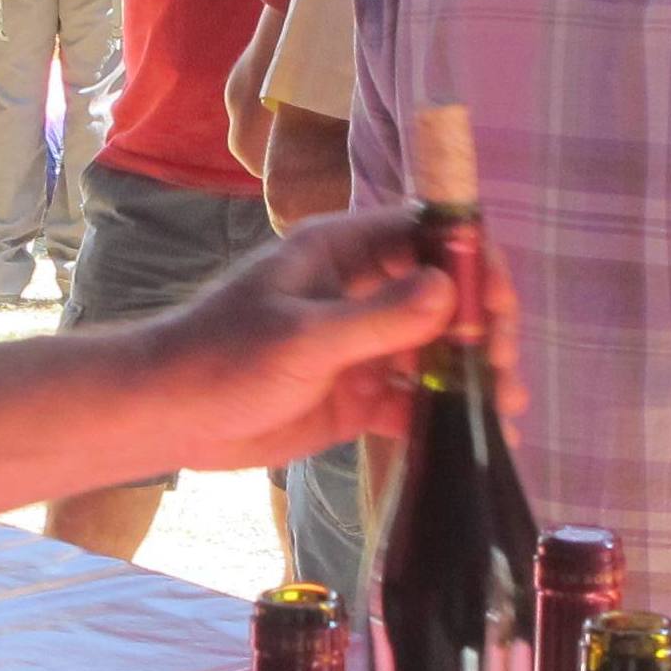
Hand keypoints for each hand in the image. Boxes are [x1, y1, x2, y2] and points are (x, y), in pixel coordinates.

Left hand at [133, 207, 524, 471]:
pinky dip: (444, 412)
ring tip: (503, 405)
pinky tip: (478, 433)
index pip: (426, 236)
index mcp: (341, 253)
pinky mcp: (355, 395)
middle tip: (503, 364)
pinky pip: (412, 399)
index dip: (471, 262)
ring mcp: (359, 345)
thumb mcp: (303, 336)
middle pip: (442, 294)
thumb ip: (378, 317)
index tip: (498, 305)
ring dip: (472, 373)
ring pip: (434, 350)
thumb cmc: (221, 359)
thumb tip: (452, 289)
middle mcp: (358, 291)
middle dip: (481, 325)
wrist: (167, 417)